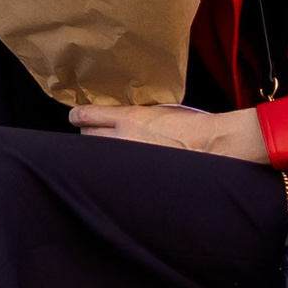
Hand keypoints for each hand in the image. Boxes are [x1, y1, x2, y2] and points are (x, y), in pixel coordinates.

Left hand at [70, 103, 271, 160]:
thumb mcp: (157, 111)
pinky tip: (116, 173)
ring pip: (97, 157)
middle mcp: (122, 138)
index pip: (87, 115)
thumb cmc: (190, 126)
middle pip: (87, 137)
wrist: (210, 145)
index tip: (77, 117)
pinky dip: (111, 174)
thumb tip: (117, 121)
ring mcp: (127, 159)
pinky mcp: (135, 175)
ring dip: (99, 154)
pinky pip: (112, 176)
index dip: (78, 116)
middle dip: (89, 135)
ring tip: (108, 155)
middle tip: (95, 135)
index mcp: (129, 117)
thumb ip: (133, 116)